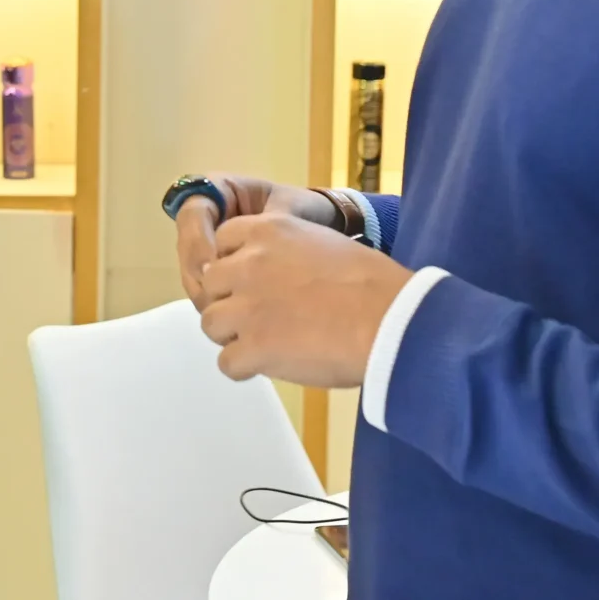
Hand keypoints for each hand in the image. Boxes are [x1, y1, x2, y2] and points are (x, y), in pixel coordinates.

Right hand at [175, 175, 342, 307]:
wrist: (320, 227)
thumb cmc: (304, 211)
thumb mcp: (289, 209)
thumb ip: (266, 224)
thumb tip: (246, 252)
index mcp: (219, 190)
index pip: (193, 213)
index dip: (197, 240)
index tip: (216, 265)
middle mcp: (206, 216)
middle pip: (185, 246)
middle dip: (198, 274)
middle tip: (214, 298)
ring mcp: (207, 244)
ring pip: (191, 270)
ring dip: (202, 293)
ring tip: (223, 312)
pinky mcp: (215, 269)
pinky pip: (204, 285)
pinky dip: (213, 302)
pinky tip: (229, 318)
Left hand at [198, 212, 412, 386]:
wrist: (388, 319)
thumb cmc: (371, 282)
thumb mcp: (322, 242)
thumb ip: (286, 251)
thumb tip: (276, 272)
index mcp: (266, 231)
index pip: (221, 242)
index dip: (233, 265)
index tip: (251, 280)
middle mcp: (247, 265)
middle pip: (210, 284)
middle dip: (229, 300)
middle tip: (258, 316)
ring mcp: (246, 307)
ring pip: (210, 323)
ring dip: (232, 335)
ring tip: (264, 343)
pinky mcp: (253, 348)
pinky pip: (226, 363)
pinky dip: (244, 368)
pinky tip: (268, 366)